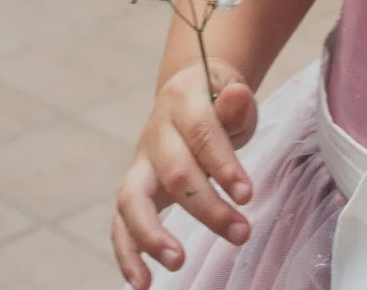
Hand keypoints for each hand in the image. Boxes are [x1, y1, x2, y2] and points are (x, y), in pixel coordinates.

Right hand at [113, 62, 257, 285]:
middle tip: (241, 233)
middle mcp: (155, 133)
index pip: (201, 133)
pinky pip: (120, 224)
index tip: (247, 195)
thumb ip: (234, 105)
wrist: (187, 99)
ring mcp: (139, 163)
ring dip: (153, 234)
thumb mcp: (232, 96)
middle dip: (208, 207)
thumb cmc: (216, 105)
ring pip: (134, 200)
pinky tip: (142, 282)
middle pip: (174, 172)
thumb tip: (236, 95)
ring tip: (178, 263)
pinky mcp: (131, 191)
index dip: (223, 165)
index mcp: (182, 101)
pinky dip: (127, 255)